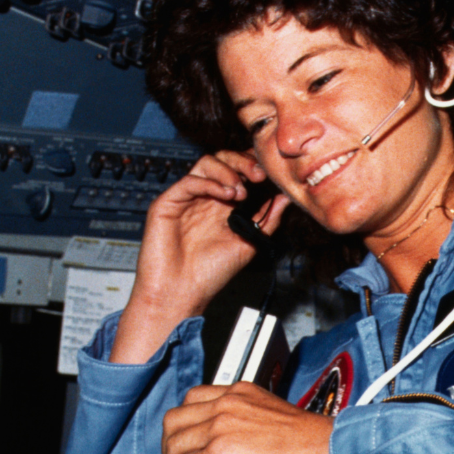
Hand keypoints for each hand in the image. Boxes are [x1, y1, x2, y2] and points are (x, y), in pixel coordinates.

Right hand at [110, 151, 290, 363]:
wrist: (180, 295)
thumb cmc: (209, 274)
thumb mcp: (248, 243)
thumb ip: (267, 219)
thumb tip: (286, 197)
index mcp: (222, 204)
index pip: (238, 170)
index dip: (253, 165)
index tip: (270, 173)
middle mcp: (204, 197)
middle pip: (222, 159)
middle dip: (243, 162)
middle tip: (258, 175)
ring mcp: (186, 198)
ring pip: (205, 163)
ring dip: (228, 171)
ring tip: (241, 192)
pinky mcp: (167, 203)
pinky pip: (189, 180)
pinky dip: (210, 182)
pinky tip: (226, 195)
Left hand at [161, 381, 336, 453]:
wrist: (332, 452)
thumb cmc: (316, 442)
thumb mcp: (275, 417)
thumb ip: (248, 422)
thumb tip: (234, 448)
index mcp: (241, 390)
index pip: (193, 399)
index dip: (184, 425)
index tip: (187, 444)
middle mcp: (227, 402)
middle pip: (174, 420)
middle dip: (171, 448)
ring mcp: (221, 425)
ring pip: (173, 446)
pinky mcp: (220, 453)